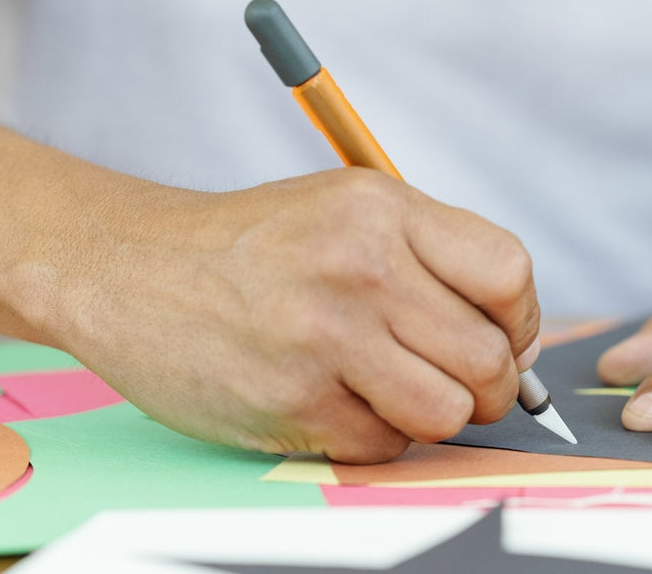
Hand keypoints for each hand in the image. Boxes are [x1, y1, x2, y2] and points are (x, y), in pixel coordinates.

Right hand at [53, 168, 540, 462]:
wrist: (129, 268)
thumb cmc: (253, 244)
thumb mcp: (347, 207)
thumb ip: (432, 256)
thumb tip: (516, 337)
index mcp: (383, 208)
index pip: (509, 275)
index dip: (522, 322)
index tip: (506, 339)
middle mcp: (361, 267)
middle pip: (489, 356)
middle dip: (491, 386)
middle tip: (463, 385)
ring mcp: (325, 337)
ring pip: (449, 412)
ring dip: (437, 416)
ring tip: (401, 394)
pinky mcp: (292, 401)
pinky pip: (384, 445)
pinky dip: (377, 436)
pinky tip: (343, 403)